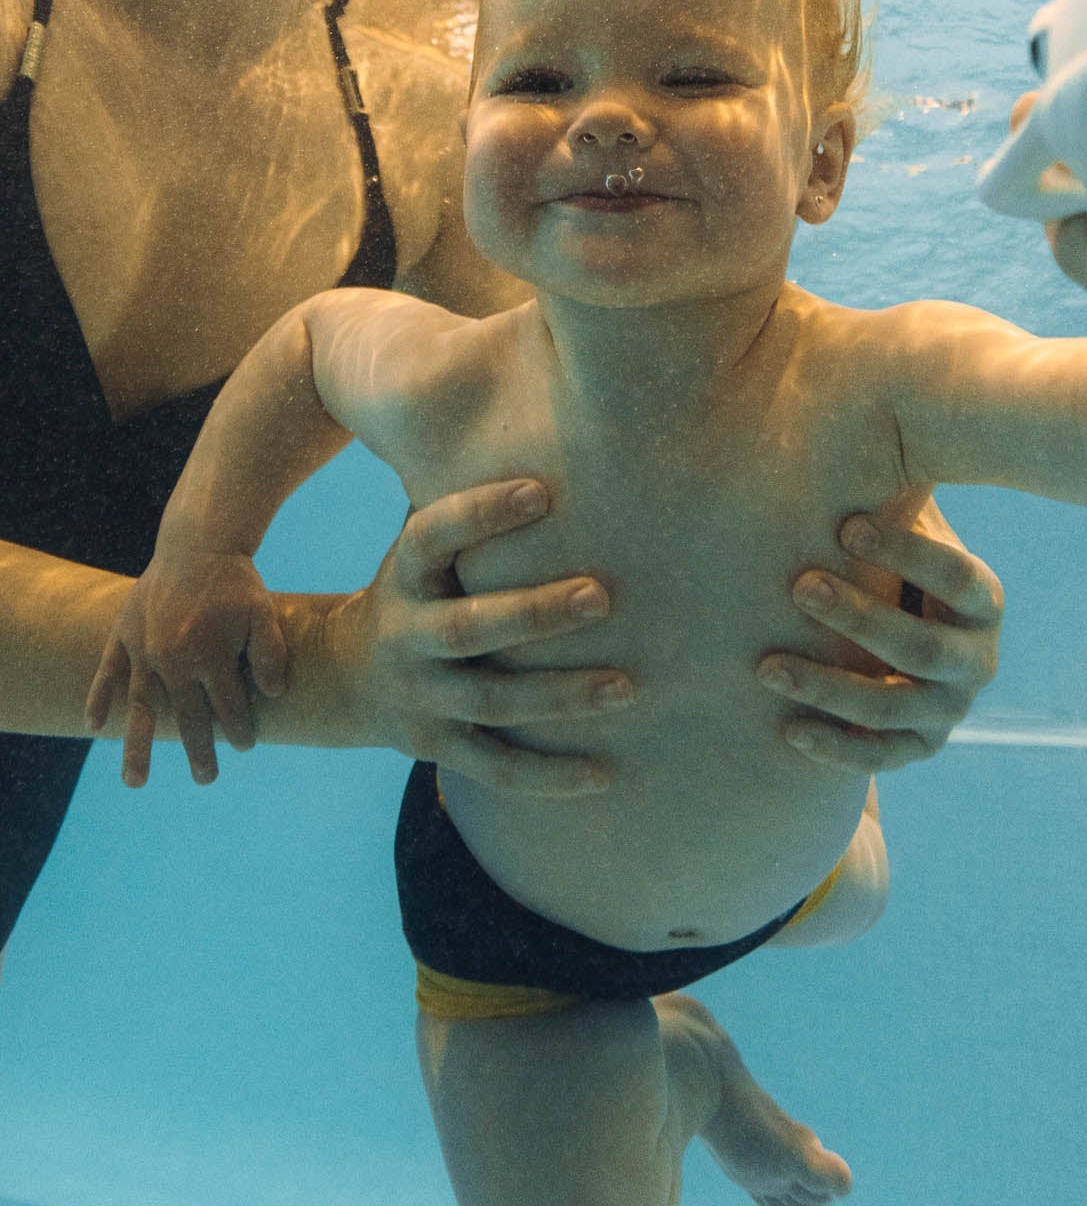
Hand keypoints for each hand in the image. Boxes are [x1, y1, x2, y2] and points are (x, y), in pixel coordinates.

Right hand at [84, 548, 288, 788]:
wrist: (197, 544)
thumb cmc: (235, 582)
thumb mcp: (263, 612)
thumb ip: (270, 652)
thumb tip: (273, 694)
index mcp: (210, 655)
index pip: (228, 708)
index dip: (241, 730)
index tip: (247, 746)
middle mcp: (174, 659)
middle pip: (188, 718)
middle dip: (200, 751)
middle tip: (206, 779)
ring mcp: (144, 650)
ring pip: (141, 708)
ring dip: (138, 747)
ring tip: (135, 783)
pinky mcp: (124, 635)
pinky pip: (108, 673)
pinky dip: (99, 699)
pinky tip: (95, 727)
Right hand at [325, 479, 631, 795]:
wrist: (340, 679)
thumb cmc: (419, 589)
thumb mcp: (423, 546)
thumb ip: (470, 509)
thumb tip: (542, 428)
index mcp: (406, 576)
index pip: (433, 536)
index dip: (481, 512)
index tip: (541, 490)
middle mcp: (408, 637)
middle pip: (469, 629)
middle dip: (535, 614)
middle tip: (602, 596)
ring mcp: (422, 697)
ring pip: (493, 702)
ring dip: (560, 696)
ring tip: (627, 687)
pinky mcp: (436, 746)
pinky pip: (496, 768)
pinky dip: (549, 777)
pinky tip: (606, 774)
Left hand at [757, 492, 1002, 772]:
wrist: (894, 639)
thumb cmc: (884, 561)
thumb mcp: (893, 517)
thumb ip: (889, 475)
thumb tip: (872, 383)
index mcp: (982, 597)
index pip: (958, 576)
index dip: (906, 551)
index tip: (844, 524)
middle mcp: (976, 658)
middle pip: (925, 647)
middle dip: (860, 617)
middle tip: (797, 585)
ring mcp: (949, 708)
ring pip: (896, 708)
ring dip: (831, 688)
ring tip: (767, 667)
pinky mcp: (918, 746)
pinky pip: (883, 757)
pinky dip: (837, 748)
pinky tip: (786, 730)